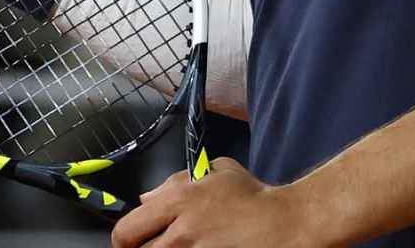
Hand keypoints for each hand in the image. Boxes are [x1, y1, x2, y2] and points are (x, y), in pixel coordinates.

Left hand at [112, 158, 320, 247]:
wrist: (288, 225)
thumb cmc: (255, 198)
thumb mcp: (217, 173)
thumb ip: (176, 182)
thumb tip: (146, 198)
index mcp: (178, 201)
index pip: (127, 231)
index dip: (126, 239)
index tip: (133, 241)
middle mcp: (181, 232)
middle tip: (157, 244)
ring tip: (187, 246)